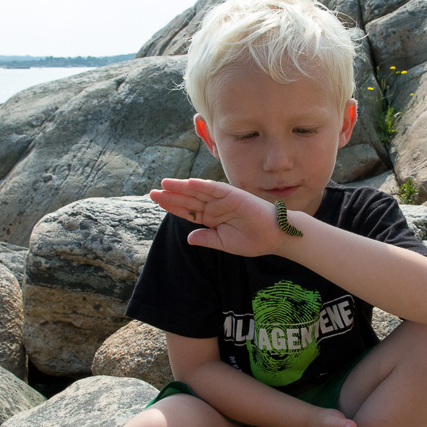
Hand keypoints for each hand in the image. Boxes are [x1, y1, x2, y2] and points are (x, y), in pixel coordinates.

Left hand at [150, 178, 285, 256]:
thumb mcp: (223, 243)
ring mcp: (223, 199)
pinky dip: (203, 185)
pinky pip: (215, 189)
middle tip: (152, 192)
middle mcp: (215, 207)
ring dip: (182, 187)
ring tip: (164, 184)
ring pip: (198, 191)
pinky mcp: (233, 195)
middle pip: (189, 199)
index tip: (158, 201)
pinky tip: (189, 183)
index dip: (173, 206)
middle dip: (171, 195)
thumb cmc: (252, 240)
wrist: (273, 237)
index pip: (188, 211)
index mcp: (211, 218)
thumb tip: (188, 238)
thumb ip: (206, 239)